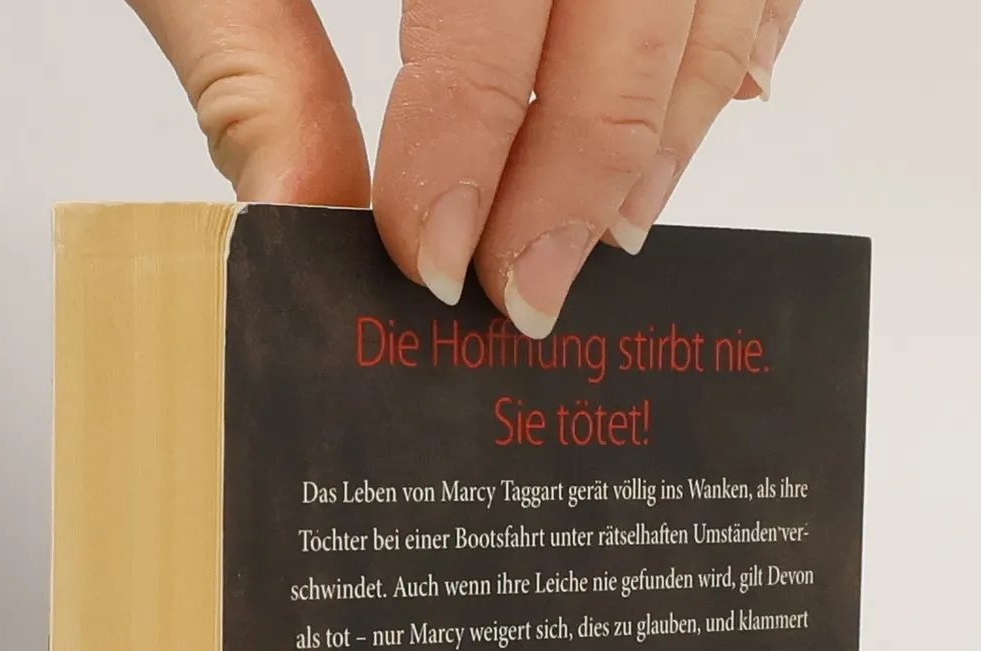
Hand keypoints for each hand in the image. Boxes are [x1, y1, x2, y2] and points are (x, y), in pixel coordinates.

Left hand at [127, 0, 803, 336]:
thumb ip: (249, 55)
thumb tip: (296, 220)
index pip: (494, 9)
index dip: (472, 153)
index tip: (437, 261)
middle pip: (635, 10)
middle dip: (583, 174)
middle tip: (527, 293)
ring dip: (672, 124)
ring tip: (607, 232)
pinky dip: (731, 32)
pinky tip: (694, 112)